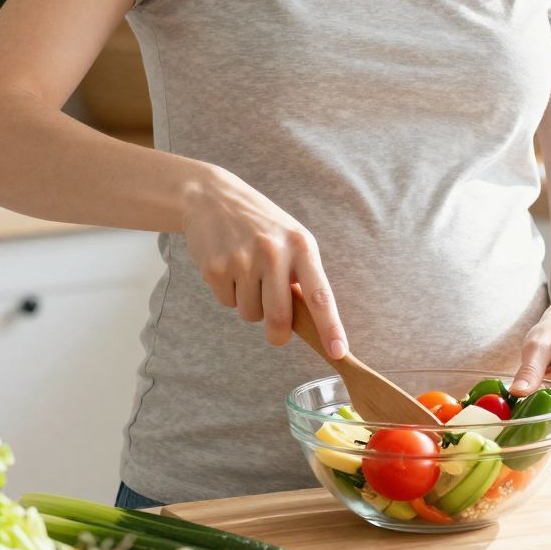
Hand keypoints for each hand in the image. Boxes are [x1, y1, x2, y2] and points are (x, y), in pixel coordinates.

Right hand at [181, 163, 347, 354]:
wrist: (212, 197)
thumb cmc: (260, 225)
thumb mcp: (290, 239)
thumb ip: (302, 274)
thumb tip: (308, 322)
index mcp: (301, 246)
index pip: (320, 295)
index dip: (330, 326)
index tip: (338, 352)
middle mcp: (273, 253)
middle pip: (279, 317)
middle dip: (278, 334)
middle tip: (277, 336)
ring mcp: (242, 260)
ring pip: (251, 314)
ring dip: (250, 305)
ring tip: (246, 275)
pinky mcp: (215, 268)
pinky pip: (227, 303)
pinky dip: (228, 294)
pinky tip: (227, 268)